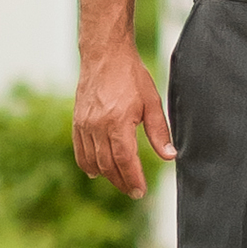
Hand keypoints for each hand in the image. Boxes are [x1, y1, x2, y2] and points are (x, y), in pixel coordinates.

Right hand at [72, 45, 175, 200]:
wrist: (105, 56)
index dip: (133, 179)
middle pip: (107, 165)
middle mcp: (97, 126)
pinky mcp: (77, 122)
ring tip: (120, 182)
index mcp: (118, 121)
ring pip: (92, 161)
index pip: (124, 160)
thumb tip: (169, 156)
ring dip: (106, 176)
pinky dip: (88, 165)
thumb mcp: (152, 101)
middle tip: (134, 191)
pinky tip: (97, 172)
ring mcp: (84, 125)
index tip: (141, 191)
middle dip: (121, 182)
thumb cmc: (131, 76)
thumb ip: (159, 132)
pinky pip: (80, 151)